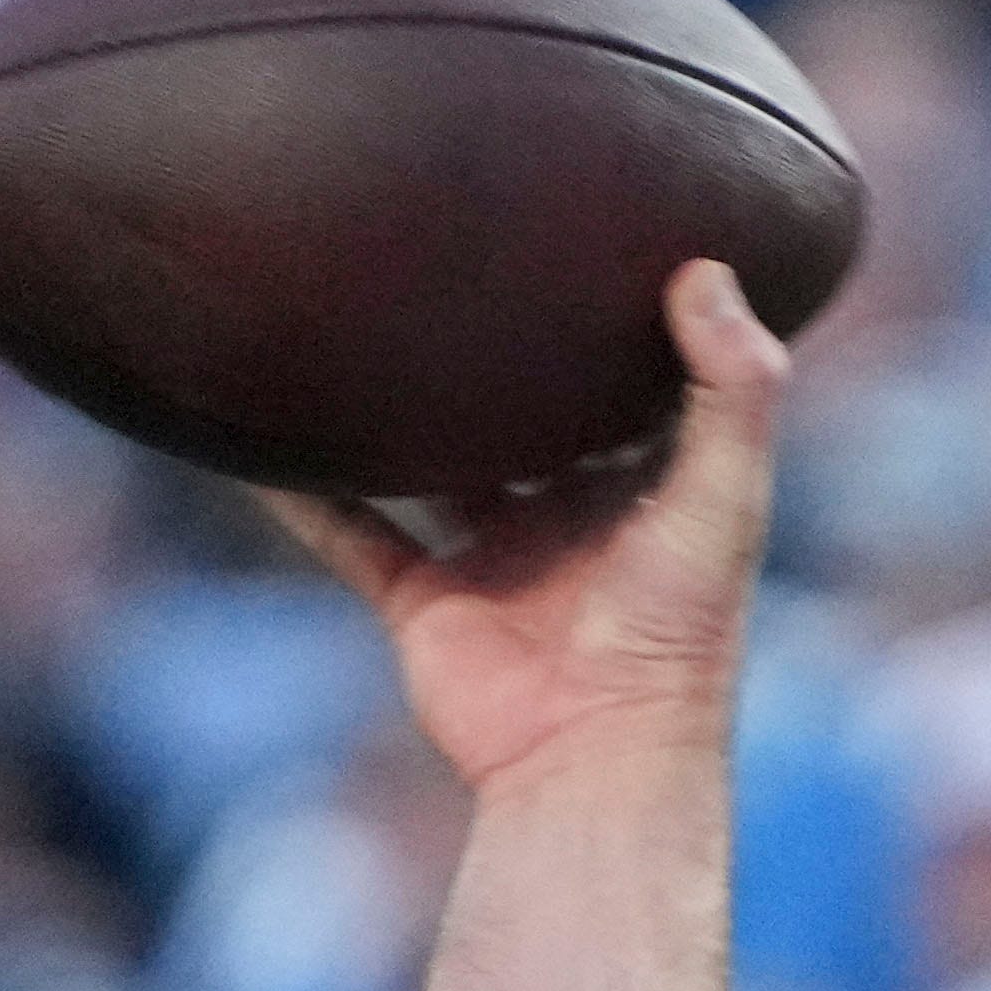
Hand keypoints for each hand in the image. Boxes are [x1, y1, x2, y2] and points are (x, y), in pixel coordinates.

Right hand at [258, 260, 788, 801]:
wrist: (597, 753)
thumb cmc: (677, 632)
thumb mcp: (727, 496)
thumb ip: (734, 388)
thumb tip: (704, 267)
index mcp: (645, 491)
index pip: (632, 387)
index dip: (617, 322)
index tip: (587, 236)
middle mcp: (567, 520)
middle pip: (523, 418)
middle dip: (497, 357)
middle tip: (449, 256)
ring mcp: (493, 559)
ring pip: (430, 466)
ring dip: (392, 413)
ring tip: (344, 322)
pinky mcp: (427, 603)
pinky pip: (352, 532)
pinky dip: (304, 492)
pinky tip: (256, 434)